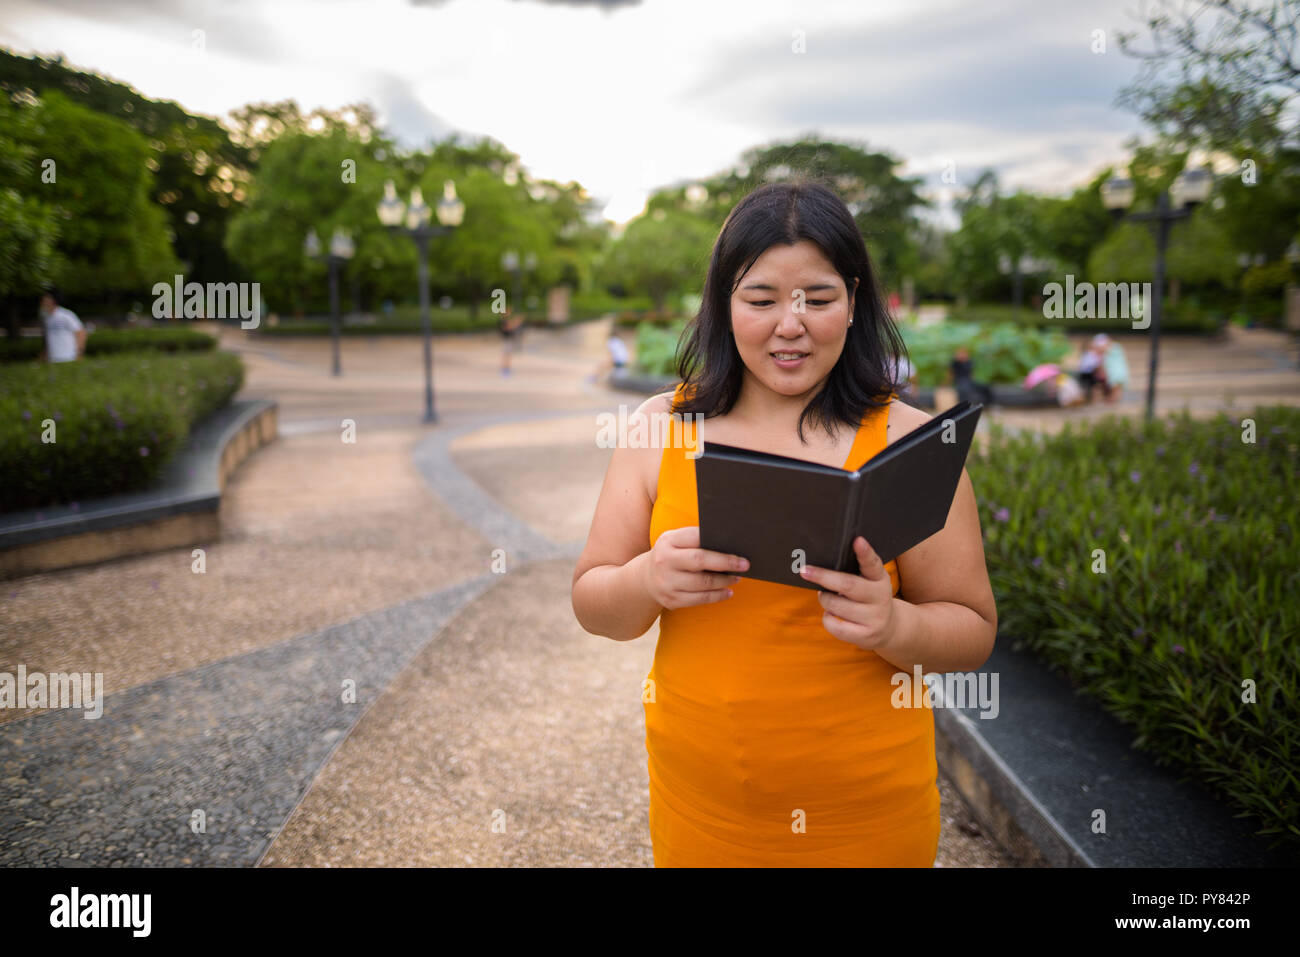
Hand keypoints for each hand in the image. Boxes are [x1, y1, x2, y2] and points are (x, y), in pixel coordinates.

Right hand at [641, 525, 747, 609]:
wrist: (646, 579)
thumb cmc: (671, 555)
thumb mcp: (676, 541)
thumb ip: (695, 539)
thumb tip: (730, 544)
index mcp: (668, 541)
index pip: (696, 538)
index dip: (717, 542)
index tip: (737, 547)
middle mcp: (665, 561)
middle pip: (699, 560)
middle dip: (725, 563)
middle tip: (744, 565)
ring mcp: (667, 582)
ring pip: (702, 583)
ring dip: (724, 581)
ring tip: (737, 578)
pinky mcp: (671, 600)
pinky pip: (700, 600)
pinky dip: (717, 596)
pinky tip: (727, 592)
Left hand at [799, 536, 897, 650]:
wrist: (888, 627)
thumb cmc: (869, 597)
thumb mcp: (870, 581)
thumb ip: (855, 570)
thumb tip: (821, 564)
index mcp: (879, 578)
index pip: (873, 563)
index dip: (865, 552)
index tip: (857, 540)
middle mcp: (880, 597)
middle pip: (848, 585)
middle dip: (823, 577)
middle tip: (805, 571)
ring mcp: (874, 617)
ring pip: (836, 605)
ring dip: (825, 599)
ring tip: (827, 597)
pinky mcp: (865, 635)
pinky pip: (835, 626)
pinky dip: (827, 618)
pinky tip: (831, 614)